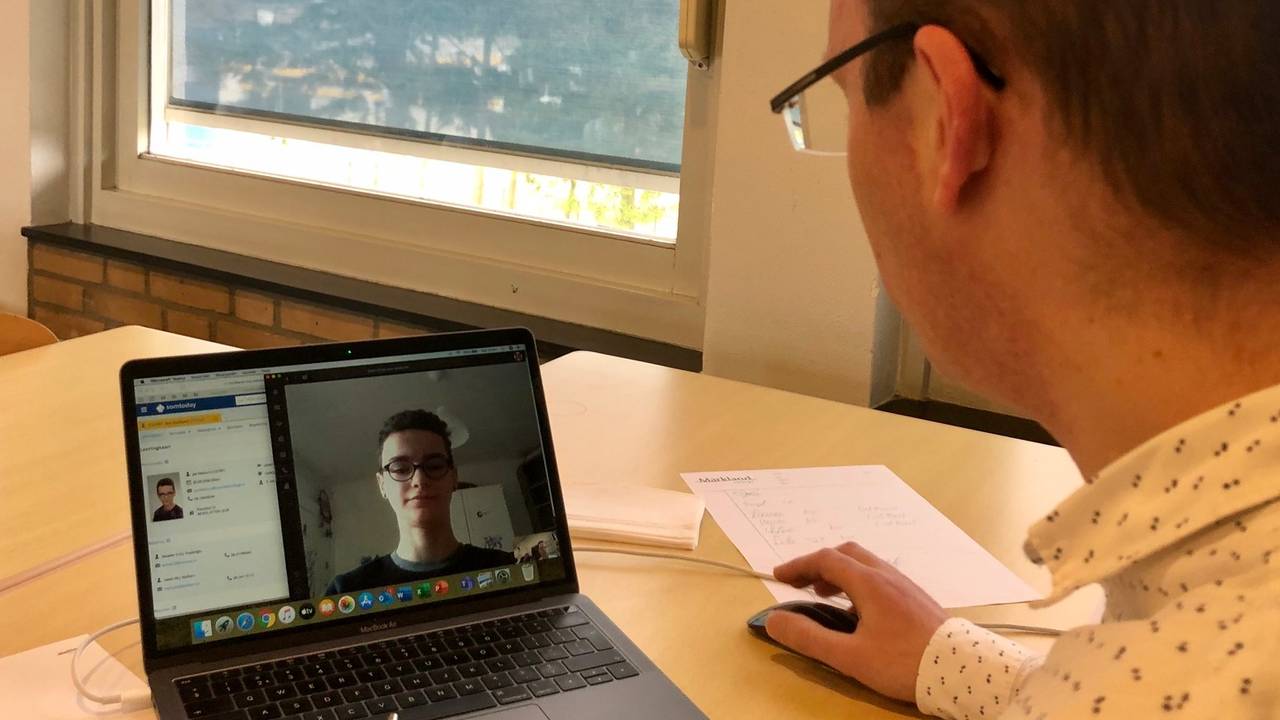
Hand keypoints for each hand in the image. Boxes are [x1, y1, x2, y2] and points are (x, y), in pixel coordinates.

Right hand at [765, 542, 947, 702]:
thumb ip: (809, 638)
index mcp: (868, 583)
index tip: (779, 577)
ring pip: (866, 564)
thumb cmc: (902, 662)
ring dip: (840, 572)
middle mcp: (887, 576)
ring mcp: (905, 584)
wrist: (959, 669)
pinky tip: (859, 608)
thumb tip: (774, 621)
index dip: (798, 565)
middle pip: (847, 554)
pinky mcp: (916, 598)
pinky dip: (858, 581)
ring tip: (826, 595)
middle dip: (819, 564)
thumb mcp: (849, 656)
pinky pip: (880, 576)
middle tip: (802, 584)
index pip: (825, 560)